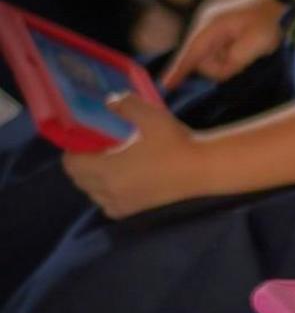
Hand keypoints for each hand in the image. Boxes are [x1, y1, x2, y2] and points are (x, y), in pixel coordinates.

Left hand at [62, 94, 205, 217]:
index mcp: (107, 169)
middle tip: (95, 148)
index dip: (73, 149)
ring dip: (92, 179)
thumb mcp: (150, 116)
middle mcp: (110, 191)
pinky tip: (121, 181)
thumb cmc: (175, 143)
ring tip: (108, 163)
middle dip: (80, 164)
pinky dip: (107, 194)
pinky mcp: (136, 210)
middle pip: (79, 180)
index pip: (72, 164)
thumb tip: (110, 101)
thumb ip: (125, 105)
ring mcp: (123, 203)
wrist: (203, 169)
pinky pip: (108, 205)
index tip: (83, 138)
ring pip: (93, 193)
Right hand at [160, 0, 283, 88]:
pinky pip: (222, 58)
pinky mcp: (226, 41)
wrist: (282, 9)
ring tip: (249, 56)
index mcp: (213, 28)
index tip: (166, 85)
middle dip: (219, 68)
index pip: (192, 53)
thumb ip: (235, 59)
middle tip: (244, 62)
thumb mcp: (255, 42)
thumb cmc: (269, 23)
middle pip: (203, 61)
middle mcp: (210, 31)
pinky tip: (244, 58)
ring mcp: (218, 36)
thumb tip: (222, 72)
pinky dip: (231, 63)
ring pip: (213, 62)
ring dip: (228, 66)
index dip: (179, 70)